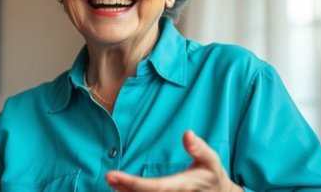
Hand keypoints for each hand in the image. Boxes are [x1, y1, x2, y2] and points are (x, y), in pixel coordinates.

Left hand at [105, 130, 242, 191]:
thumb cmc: (212, 176)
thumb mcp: (211, 161)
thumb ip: (200, 148)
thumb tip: (187, 133)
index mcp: (182, 187)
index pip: (153, 187)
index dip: (131, 183)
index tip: (113, 175)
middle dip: (124, 188)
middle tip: (108, 177)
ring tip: (112, 182)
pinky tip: (122, 189)